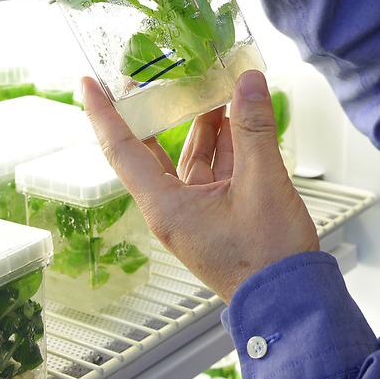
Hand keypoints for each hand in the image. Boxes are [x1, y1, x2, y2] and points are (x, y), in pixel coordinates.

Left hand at [81, 71, 318, 302]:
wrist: (290, 301)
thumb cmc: (267, 258)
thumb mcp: (263, 183)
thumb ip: (254, 129)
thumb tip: (248, 83)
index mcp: (166, 206)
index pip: (122, 150)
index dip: (103, 114)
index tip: (88, 84)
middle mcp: (173, 210)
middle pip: (154, 151)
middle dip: (159, 113)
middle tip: (157, 77)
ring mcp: (196, 214)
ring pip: (191, 159)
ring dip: (204, 126)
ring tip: (216, 90)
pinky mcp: (219, 217)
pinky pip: (214, 173)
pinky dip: (226, 146)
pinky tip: (240, 123)